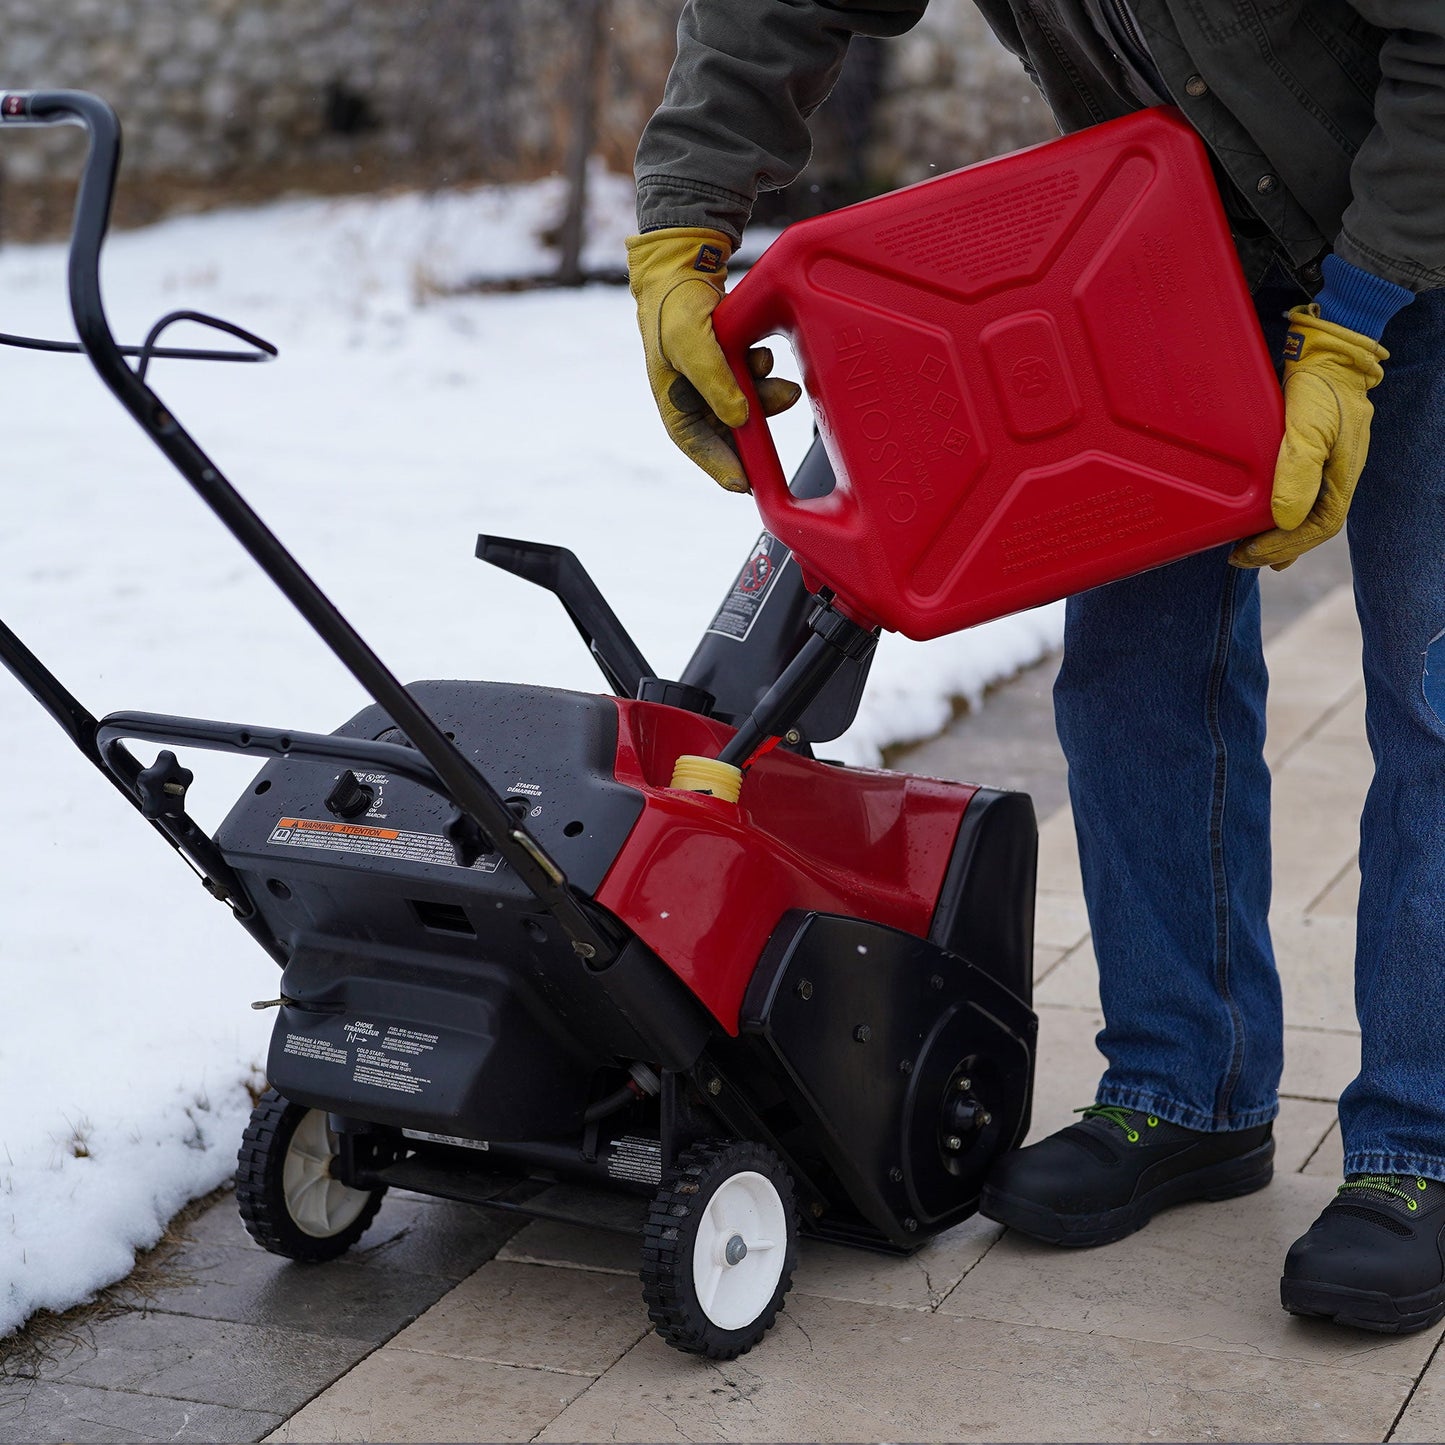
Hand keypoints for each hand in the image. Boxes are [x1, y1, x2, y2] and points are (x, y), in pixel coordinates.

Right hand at [626, 227, 800, 491]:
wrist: (681, 268)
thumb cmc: (675, 307)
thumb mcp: (691, 343)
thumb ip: (715, 381)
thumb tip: (741, 418)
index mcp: (673, 402)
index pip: (698, 445)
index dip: (722, 467)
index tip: (746, 485)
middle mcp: (693, 400)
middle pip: (728, 432)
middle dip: (756, 428)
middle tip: (783, 412)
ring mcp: (712, 385)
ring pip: (746, 408)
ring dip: (766, 397)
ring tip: (779, 381)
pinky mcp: (729, 369)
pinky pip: (752, 384)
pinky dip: (762, 376)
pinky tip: (763, 357)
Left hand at [1230, 307, 1386, 570]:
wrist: (1329, 352)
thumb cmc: (1322, 387)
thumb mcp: (1308, 428)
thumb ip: (1298, 471)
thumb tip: (1285, 520)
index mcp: (1340, 477)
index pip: (1317, 527)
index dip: (1283, 546)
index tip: (1250, 554)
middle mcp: (1335, 477)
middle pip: (1310, 527)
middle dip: (1277, 547)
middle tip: (1241, 558)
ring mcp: (1325, 467)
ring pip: (1305, 514)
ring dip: (1279, 537)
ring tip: (1251, 553)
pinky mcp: (1311, 455)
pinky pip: (1299, 496)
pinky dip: (1282, 517)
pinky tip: (1269, 526)